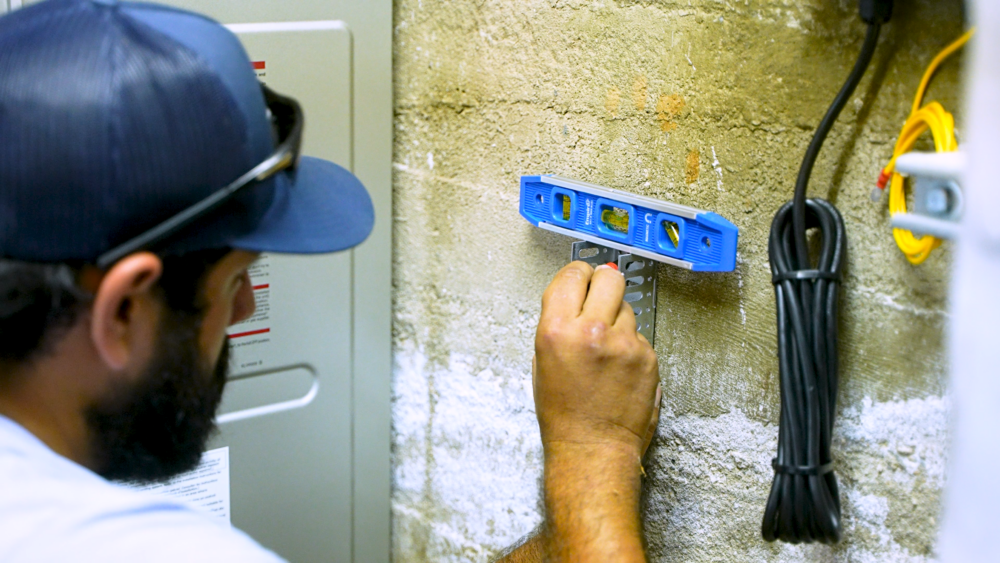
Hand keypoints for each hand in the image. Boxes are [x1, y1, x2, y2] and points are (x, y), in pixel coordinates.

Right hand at [533, 261, 660, 458]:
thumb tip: (577, 293)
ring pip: (627, 306)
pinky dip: (631, 344)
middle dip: (604, 284)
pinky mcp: (647, 356)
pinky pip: (640, 334)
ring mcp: (624, 344)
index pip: (572, 275)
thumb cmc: (563, 413)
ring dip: (617, 318)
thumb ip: (558, 322)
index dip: (577, 274)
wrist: (593, 447)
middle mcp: (591, 332)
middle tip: (599, 297)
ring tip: (606, 346)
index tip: (581, 277)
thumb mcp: (542, 361)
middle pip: (609, 278)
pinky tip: (618, 366)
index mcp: (556, 331)